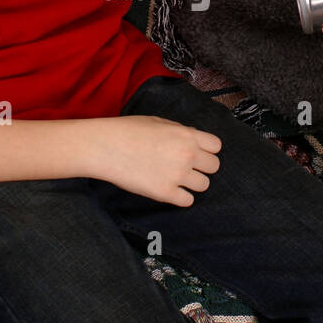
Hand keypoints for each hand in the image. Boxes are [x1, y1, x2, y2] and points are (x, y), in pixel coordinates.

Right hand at [91, 116, 221, 206]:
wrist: (105, 146)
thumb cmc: (128, 130)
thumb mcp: (159, 122)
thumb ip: (181, 132)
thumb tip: (195, 140)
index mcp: (187, 135)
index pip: (216, 147)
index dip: (207, 150)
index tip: (197, 153)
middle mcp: (187, 155)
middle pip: (214, 167)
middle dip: (202, 167)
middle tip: (185, 167)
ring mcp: (177, 175)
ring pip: (204, 185)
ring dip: (192, 183)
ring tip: (176, 178)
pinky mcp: (165, 193)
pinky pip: (188, 201)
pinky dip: (180, 197)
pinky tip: (169, 189)